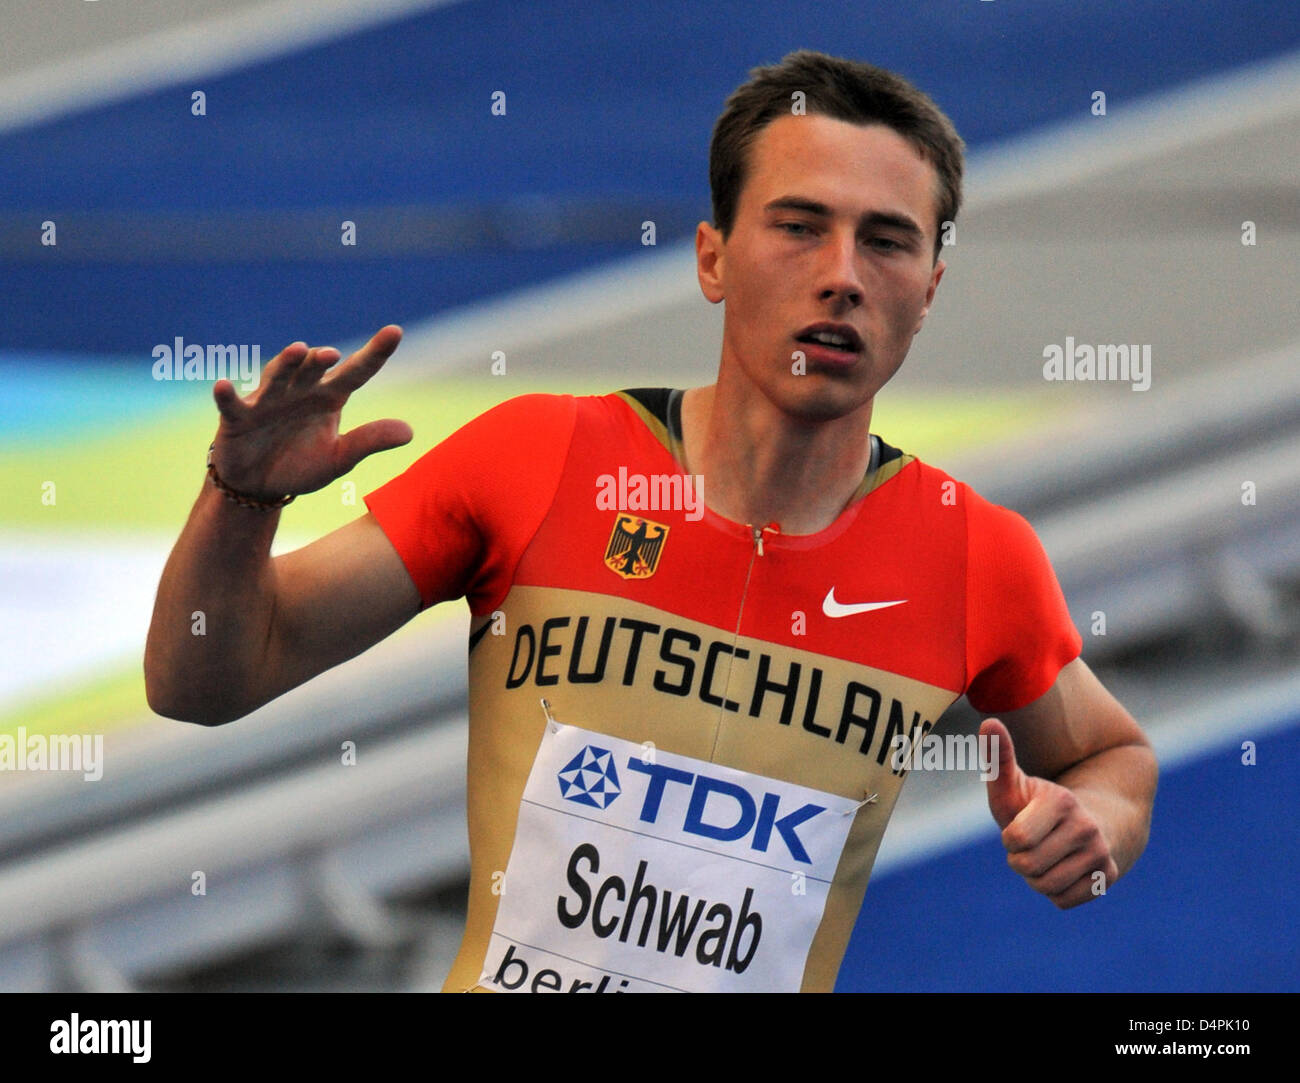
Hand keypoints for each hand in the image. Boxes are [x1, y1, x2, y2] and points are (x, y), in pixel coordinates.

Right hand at [209, 325, 412, 499]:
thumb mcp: (339, 457)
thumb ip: (369, 441)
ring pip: (277, 376)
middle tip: (333, 354)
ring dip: (286, 363)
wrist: (259, 485)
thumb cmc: (302, 464)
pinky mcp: (238, 417)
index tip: (395, 331)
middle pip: (313, 369)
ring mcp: (268, 400)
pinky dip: (227, 395)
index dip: (376, 352)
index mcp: (329, 397)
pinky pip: (233, 404)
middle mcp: (300, 390)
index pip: (357, 371)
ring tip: (298, 351)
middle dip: (320, 359)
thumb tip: (410, 433)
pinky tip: (224, 385)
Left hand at [981, 717, 1118, 908]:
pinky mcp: (1109, 876)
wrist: (1094, 821)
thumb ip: (997, 758)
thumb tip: (988, 721)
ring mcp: (1101, 852)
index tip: (1019, 826)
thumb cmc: (1039, 805)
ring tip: (1046, 856)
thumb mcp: (1016, 784)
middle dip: (1020, 860)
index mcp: (1060, 801)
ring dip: (1037, 878)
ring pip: (1047, 887)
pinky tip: (1064, 870)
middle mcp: (1086, 826)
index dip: (1010, 838)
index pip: (1016, 839)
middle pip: (1028, 867)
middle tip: (1032, 845)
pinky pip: (1064, 901)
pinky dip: (1056, 892)